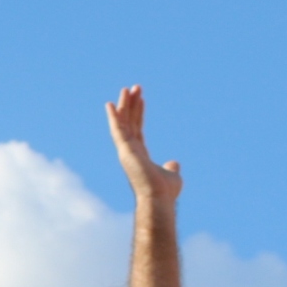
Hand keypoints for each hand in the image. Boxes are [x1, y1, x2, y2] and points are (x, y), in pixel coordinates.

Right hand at [105, 85, 182, 209]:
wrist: (160, 198)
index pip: (138, 129)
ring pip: (123, 123)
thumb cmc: (165, 190)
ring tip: (128, 88)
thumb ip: (171, 166)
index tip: (141, 98)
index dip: (139, 113)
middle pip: (129, 122)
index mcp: (139, 154)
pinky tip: (112, 104)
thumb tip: (174, 163)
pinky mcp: (124, 150)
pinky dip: (114, 117)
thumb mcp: (172, 173)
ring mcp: (126, 150)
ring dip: (125, 105)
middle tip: (135, 87)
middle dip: (132, 104)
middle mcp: (129, 150)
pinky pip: (118, 130)